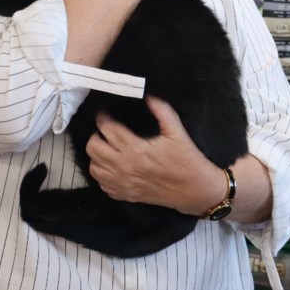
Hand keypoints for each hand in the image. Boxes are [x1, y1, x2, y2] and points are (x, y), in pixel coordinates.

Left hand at [85, 96, 226, 215]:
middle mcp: (124, 167)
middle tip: (107, 129)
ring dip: (97, 155)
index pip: (107, 128)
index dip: (103, 116)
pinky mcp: (124, 195)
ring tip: (108, 147)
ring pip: (93, 167)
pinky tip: (113, 165)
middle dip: (96, 134)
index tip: (106, 111)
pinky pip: (101, 184)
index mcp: (135, 149)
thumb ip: (162, 110)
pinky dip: (103, 173)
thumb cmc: (187, 160)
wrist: (196, 191)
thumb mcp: (177, 132)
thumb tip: (148, 95)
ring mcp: (122, 184)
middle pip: (93, 147)